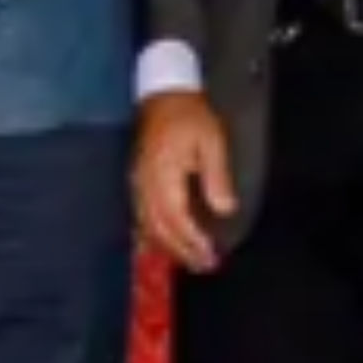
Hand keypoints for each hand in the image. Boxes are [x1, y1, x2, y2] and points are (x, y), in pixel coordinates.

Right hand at [136, 93, 239, 271]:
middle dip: (182, 251)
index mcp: (163, 176)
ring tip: (191, 261)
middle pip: (161, 229)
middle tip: (205, 266)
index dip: (193, 240)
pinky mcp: (138, 184)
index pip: (177, 219)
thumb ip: (217, 176)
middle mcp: (146, 186)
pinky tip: (164, 246)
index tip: (210, 254)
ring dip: (169, 247)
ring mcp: (138, 185)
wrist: (163, 96)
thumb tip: (225, 209)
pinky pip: (141, 218)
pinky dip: (153, 236)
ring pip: (148, 227)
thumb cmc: (190, 117)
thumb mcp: (212, 141)